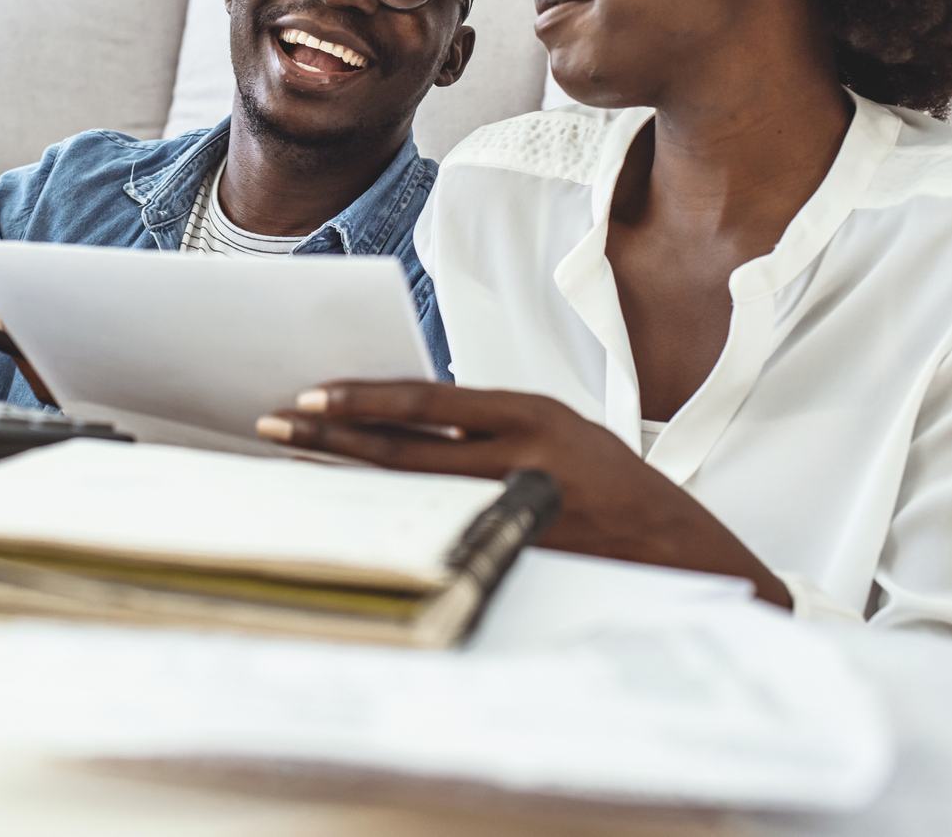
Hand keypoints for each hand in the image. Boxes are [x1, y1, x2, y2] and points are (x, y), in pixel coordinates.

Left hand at [256, 380, 790, 608]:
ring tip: (293, 462)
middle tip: (276, 425)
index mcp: (534, 415)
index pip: (429, 401)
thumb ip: (488, 424)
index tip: (313, 396)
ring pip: (407, 491)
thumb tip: (404, 418)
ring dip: (346, 477)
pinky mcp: (510, 554)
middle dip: (332, 437)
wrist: (676, 548)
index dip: (364, 399)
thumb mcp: (558, 431)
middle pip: (403, 448)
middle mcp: (520, 461)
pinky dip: (384, 518)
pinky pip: (432, 530)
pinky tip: (346, 512)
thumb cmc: (609, 483)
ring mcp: (513, 513)